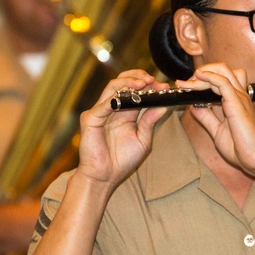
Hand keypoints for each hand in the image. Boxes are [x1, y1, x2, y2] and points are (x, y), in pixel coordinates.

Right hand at [77, 70, 170, 189]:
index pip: (135, 90)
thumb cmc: (122, 161)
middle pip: (122, 82)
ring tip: (143, 84)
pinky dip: (115, 98)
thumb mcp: (143, 139)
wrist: (104, 177)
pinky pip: (103, 104)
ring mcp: (100, 112)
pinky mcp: (90, 119)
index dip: (150, 86)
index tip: (164, 87)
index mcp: (125, 112)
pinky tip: (128, 96)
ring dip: (128, 82)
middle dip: (138, 77)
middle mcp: (112, 108)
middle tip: (153, 80)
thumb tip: (163, 106)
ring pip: (112, 87)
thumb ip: (150, 121)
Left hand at [185, 63, 254, 174]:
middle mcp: (239, 96)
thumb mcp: (217, 131)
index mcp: (235, 101)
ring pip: (222, 72)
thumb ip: (207, 117)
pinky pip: (222, 82)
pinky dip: (209, 77)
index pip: (221, 79)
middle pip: (222, 70)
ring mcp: (240, 98)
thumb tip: (194, 106)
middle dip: (201, 72)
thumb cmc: (242, 149)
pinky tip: (198, 77)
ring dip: (202, 74)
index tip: (185, 87)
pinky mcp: (237, 103)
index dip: (202, 79)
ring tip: (187, 83)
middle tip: (185, 84)